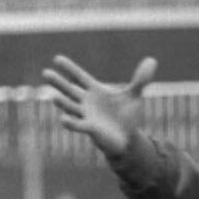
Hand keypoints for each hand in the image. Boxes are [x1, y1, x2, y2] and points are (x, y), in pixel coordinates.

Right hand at [42, 55, 157, 155]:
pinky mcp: (91, 129)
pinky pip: (79, 125)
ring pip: (70, 107)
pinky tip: (63, 119)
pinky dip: (71, 123)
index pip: (79, 77)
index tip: (57, 59)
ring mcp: (87, 116)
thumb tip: (152, 60)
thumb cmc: (127, 115)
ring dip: (62, 102)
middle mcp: (87, 102)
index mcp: (95, 91)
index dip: (70, 69)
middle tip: (46, 73)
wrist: (128, 138)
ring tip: (52, 96)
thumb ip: (140, 79)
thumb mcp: (135, 96)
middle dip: (59, 82)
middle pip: (70, 90)